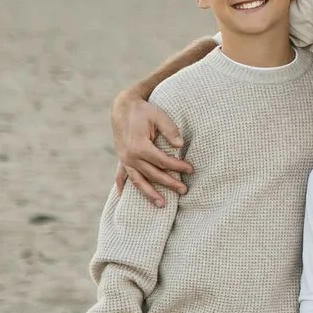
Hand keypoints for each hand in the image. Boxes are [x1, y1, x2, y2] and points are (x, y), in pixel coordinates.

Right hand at [114, 90, 191, 205]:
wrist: (123, 107)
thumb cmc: (144, 111)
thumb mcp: (159, 116)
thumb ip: (170, 129)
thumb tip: (180, 145)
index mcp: (140, 147)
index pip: (163, 162)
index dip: (178, 166)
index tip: (191, 169)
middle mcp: (130, 157)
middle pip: (153, 175)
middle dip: (169, 183)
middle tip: (184, 191)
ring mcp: (124, 159)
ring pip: (138, 181)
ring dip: (149, 194)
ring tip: (161, 205)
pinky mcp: (121, 159)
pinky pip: (121, 176)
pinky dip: (122, 187)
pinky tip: (124, 197)